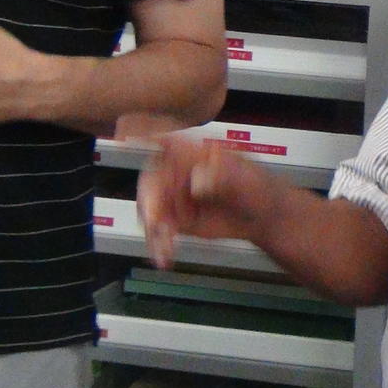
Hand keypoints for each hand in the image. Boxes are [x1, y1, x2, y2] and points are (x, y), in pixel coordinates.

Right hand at [135, 131, 279, 268]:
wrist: (263, 215)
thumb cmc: (256, 187)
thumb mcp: (245, 179)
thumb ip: (222, 176)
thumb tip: (197, 181)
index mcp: (194, 150)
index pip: (167, 136)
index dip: (143, 131)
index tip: (124, 134)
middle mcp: (177, 169)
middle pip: (151, 179)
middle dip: (150, 202)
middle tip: (156, 222)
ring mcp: (173, 194)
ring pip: (149, 207)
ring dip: (153, 228)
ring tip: (165, 246)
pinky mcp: (173, 218)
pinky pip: (156, 229)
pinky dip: (157, 243)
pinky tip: (163, 256)